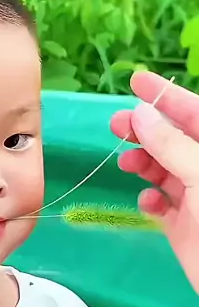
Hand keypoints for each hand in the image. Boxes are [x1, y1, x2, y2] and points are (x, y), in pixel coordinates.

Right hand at [110, 71, 198, 293]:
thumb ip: (171, 144)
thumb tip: (140, 114)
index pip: (197, 113)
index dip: (168, 96)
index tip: (135, 81)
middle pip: (175, 139)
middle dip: (147, 130)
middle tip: (115, 126)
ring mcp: (197, 198)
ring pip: (163, 169)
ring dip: (144, 162)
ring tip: (126, 163)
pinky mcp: (184, 226)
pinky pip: (161, 203)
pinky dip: (150, 199)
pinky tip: (149, 203)